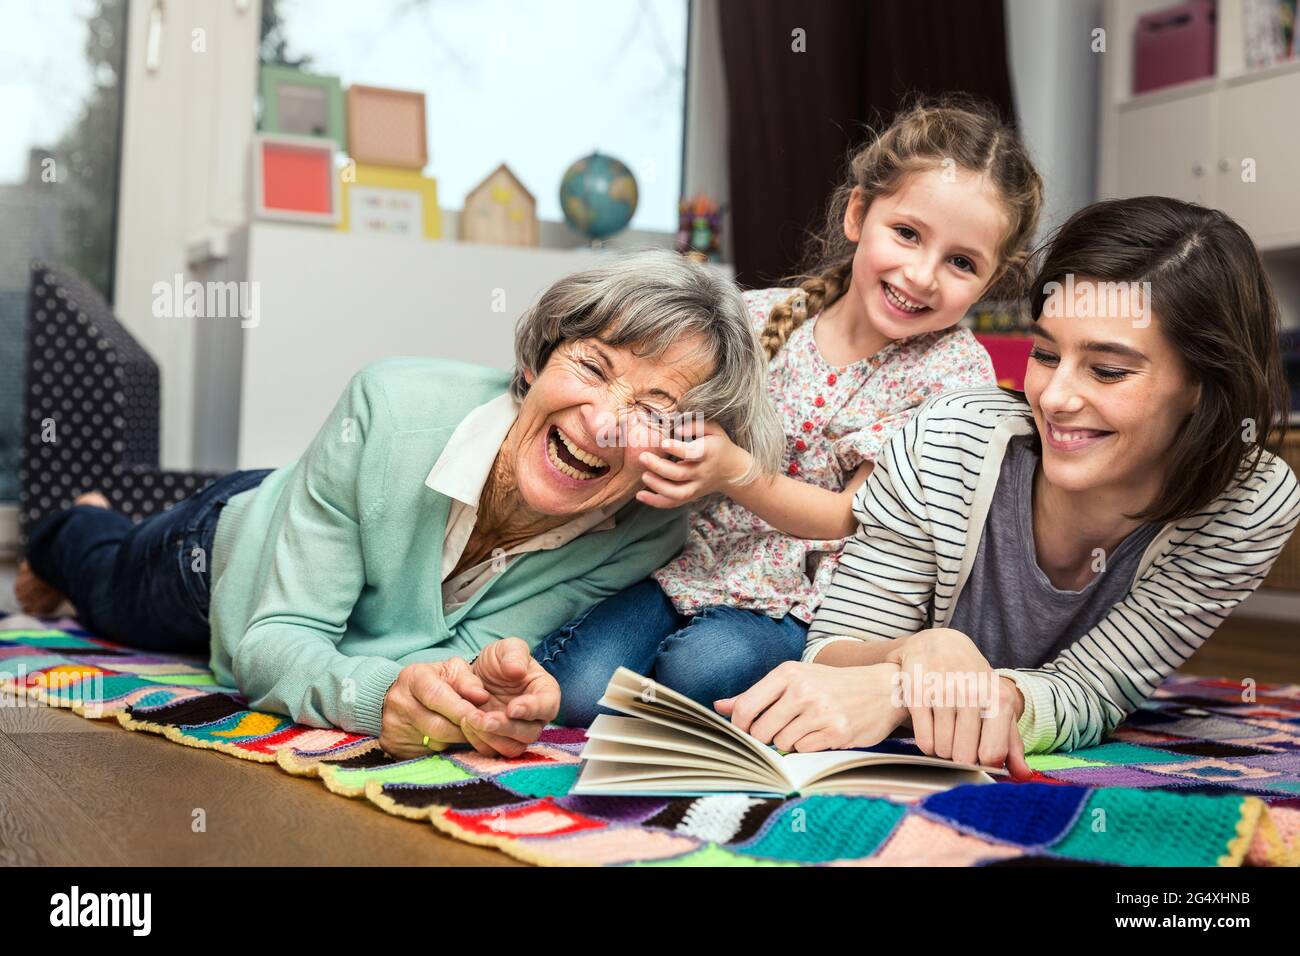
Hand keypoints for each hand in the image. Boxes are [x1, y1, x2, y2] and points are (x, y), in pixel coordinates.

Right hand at [378, 657, 492, 759]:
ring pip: (433, 742)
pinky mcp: (393, 744)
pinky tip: (449, 741)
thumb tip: (482, 697)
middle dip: (463, 730)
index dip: (461, 709)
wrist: (404, 695)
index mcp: (413, 677)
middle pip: (436, 725)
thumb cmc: (437, 681)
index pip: (436, 696)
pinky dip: (442, 750)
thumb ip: (469, 682)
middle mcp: (398, 701)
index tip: (480, 718)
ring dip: (455, 741)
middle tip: (480, 731)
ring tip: (467, 734)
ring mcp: (392, 725)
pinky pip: (425, 754)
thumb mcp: (454, 671)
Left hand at [464, 637, 560, 757]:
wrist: (479, 676)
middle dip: (506, 727)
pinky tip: (465, 724)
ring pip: (512, 748)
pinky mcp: (497, 742)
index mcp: (545, 693)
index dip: (532, 709)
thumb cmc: (500, 661)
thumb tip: (517, 671)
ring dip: (491, 737)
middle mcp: (534, 718)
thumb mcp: (507, 648)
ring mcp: (516, 733)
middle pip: (529, 733)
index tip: (512, 708)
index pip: (547, 706)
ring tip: (470, 719)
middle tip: (485, 718)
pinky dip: (478, 741)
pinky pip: (491, 751)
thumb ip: (514, 654)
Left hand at [635, 420, 750, 508]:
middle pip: (680, 474)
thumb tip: (677, 428)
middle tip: (643, 456)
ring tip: (644, 475)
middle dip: (659, 467)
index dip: (677, 449)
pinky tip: (640, 495)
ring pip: (677, 493)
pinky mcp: (691, 496)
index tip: (663, 442)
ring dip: (658, 487)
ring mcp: (697, 487)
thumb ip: (696, 425)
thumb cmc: (719, 444)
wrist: (734, 470)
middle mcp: (703, 472)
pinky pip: (673, 503)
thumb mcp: (714, 429)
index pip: (693, 453)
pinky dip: (656, 502)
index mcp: (709, 453)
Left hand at [714, 661, 907, 751]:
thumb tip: (719, 707)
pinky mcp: (836, 732)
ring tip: (805, 728)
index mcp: (788, 673)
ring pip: (781, 743)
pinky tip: (821, 734)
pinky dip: (808, 748)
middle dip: (765, 738)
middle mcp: (802, 689)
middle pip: (760, 731)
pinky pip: (804, 751)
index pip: (745, 708)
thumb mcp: (795, 679)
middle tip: (781, 730)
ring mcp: (820, 711)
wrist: (883, 688)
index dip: (740, 726)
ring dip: (788, 743)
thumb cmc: (832, 685)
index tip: (747, 730)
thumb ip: (757, 694)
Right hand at [886, 628, 1030, 777]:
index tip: (979, 755)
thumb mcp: (997, 704)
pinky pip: (923, 739)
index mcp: (997, 699)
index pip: (991, 754)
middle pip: (963, 756)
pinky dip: (927, 744)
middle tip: (959, 745)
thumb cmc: (973, 681)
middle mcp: (971, 693)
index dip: (984, 762)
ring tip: (946, 735)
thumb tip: (1023, 776)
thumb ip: (1011, 742)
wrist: (941, 643)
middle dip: (960, 758)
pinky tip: (932, 730)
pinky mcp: (917, 691)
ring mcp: (942, 691)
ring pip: (942, 749)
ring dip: (942, 750)